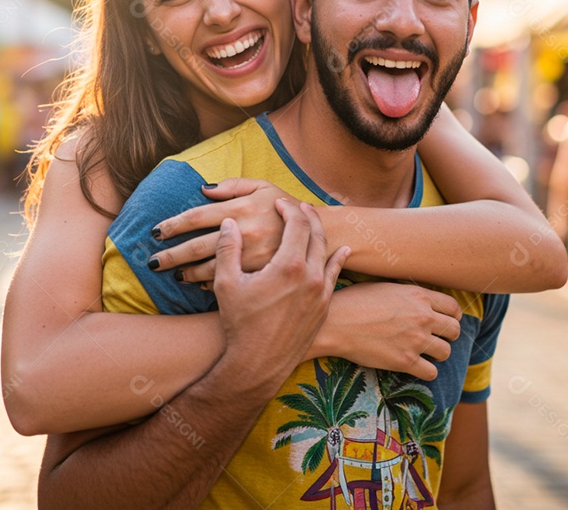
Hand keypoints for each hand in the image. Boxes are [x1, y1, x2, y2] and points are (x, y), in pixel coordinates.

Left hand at [150, 179, 296, 282]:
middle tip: (153, 262)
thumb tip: (203, 190)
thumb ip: (233, 186)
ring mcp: (250, 256)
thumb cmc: (288, 207)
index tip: (155, 233)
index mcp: (240, 208)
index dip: (172, 225)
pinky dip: (209, 284)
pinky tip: (199, 283)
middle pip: (195, 246)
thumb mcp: (264, 187)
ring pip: (208, 268)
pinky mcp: (258, 274)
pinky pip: (228, 281)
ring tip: (174, 274)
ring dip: (187, 273)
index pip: (196, 216)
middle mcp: (243, 232)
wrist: (322, 235)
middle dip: (171, 255)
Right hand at [212, 200, 348, 391]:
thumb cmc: (240, 324)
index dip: (289, 209)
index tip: (280, 203)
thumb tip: (230, 223)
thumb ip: (228, 248)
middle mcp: (311, 276)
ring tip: (313, 223)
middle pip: (316, 234)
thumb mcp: (226, 283)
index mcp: (289, 265)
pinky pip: (335, 275)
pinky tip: (341, 251)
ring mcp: (321, 292)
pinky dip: (337, 259)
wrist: (258, 364)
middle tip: (299, 207)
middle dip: (307, 216)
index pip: (297, 224)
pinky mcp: (324, 307)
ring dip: (320, 234)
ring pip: (327, 253)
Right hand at [318, 283, 461, 380]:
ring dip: (436, 354)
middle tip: (434, 338)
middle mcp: (423, 317)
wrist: (336, 322)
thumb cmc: (355, 301)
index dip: (452, 316)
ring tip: (423, 353)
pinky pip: (431, 372)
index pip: (453, 308)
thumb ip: (409, 295)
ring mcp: (416, 340)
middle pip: (454, 331)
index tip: (443, 322)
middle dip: (447, 336)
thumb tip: (419, 301)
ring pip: (446, 352)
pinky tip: (414, 366)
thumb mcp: (386, 287)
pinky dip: (425, 371)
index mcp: (419, 296)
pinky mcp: (405, 361)